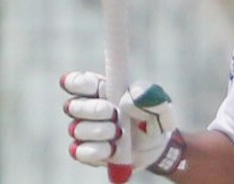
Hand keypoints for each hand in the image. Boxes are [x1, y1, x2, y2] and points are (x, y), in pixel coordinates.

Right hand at [61, 72, 185, 174]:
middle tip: (114, 113)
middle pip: (73, 105)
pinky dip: (98, 150)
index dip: (76, 82)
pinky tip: (112, 149)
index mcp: (100, 89)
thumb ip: (152, 98)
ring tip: (120, 133)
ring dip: (101, 131)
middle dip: (94, 109)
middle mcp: (86, 108)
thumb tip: (130, 98)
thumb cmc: (152, 120)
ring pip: (77, 128)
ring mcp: (83, 131)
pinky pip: (80, 151)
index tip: (92, 87)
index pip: (77, 82)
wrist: (154, 149)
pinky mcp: (84, 152)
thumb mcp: (161, 108)